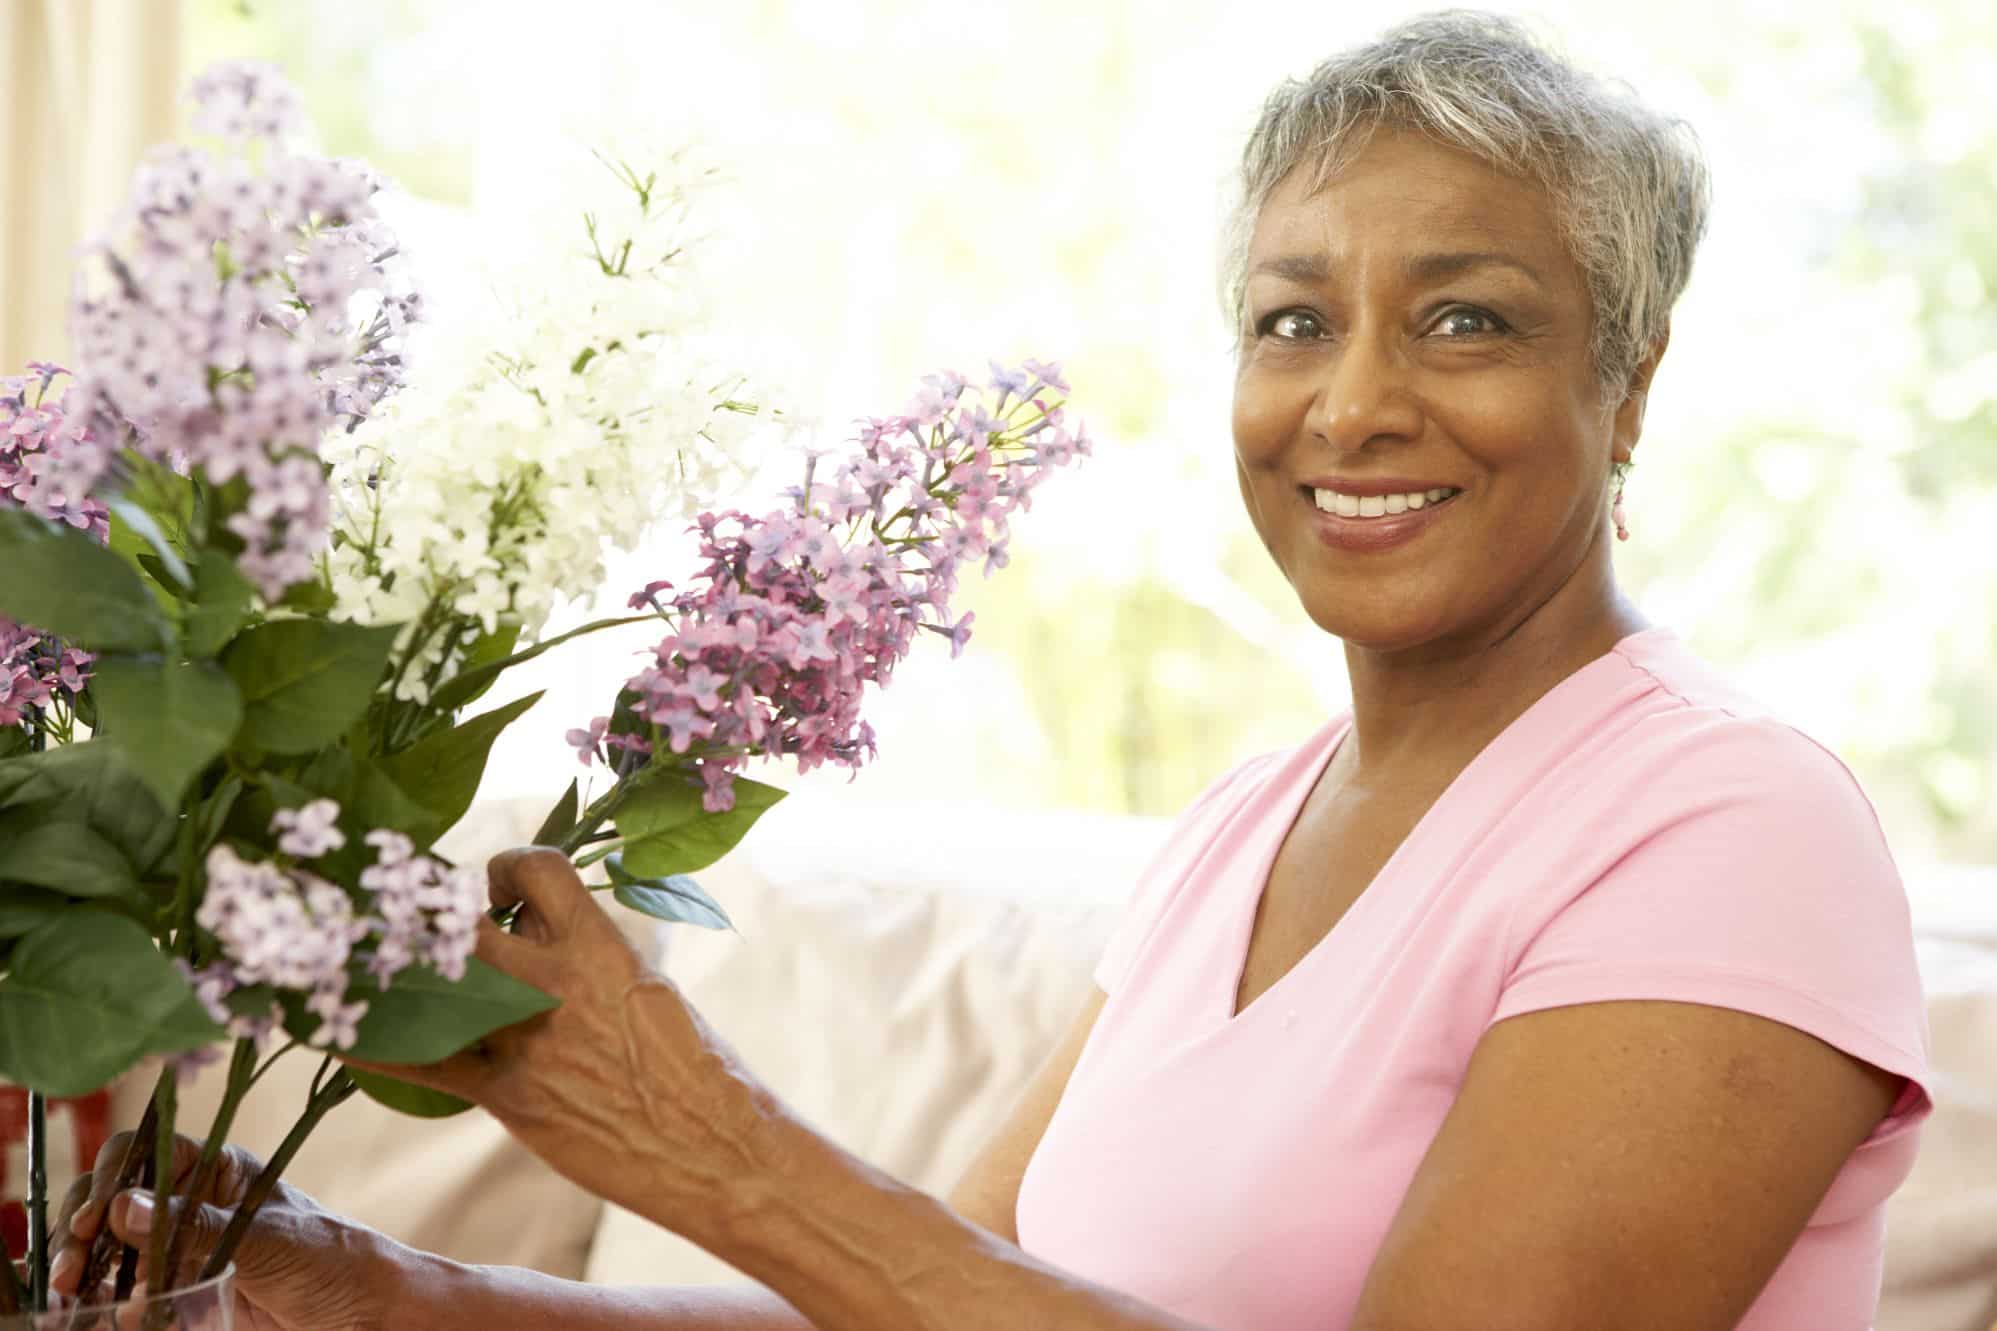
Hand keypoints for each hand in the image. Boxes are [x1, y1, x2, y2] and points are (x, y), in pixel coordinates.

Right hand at [50, 1130, 397, 1330]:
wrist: (358, 1310)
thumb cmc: (327, 1256)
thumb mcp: (264, 1238)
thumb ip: (196, 1225)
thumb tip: (125, 1205)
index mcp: (214, 1170)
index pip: (144, 1153)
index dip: (110, 1178)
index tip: (94, 1217)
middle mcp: (189, 1203)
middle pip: (114, 1201)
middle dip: (83, 1229)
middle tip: (67, 1270)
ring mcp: (180, 1248)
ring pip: (113, 1249)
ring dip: (85, 1269)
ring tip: (71, 1297)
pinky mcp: (180, 1290)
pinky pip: (130, 1291)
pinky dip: (111, 1302)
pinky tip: (110, 1316)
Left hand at [359, 847, 770, 1239]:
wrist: (711, 1146)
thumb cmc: (698, 1067)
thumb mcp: (651, 988)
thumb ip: (595, 958)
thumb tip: (550, 940)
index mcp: (602, 947)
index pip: (538, 870)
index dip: (506, 866)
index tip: (498, 886)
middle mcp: (555, 986)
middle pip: (466, 921)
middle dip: (439, 911)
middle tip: (428, 919)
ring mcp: (525, 1043)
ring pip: (436, 985)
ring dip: (405, 969)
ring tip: (388, 961)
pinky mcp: (507, 1098)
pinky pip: (424, 1067)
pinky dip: (379, 1052)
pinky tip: (347, 1037)